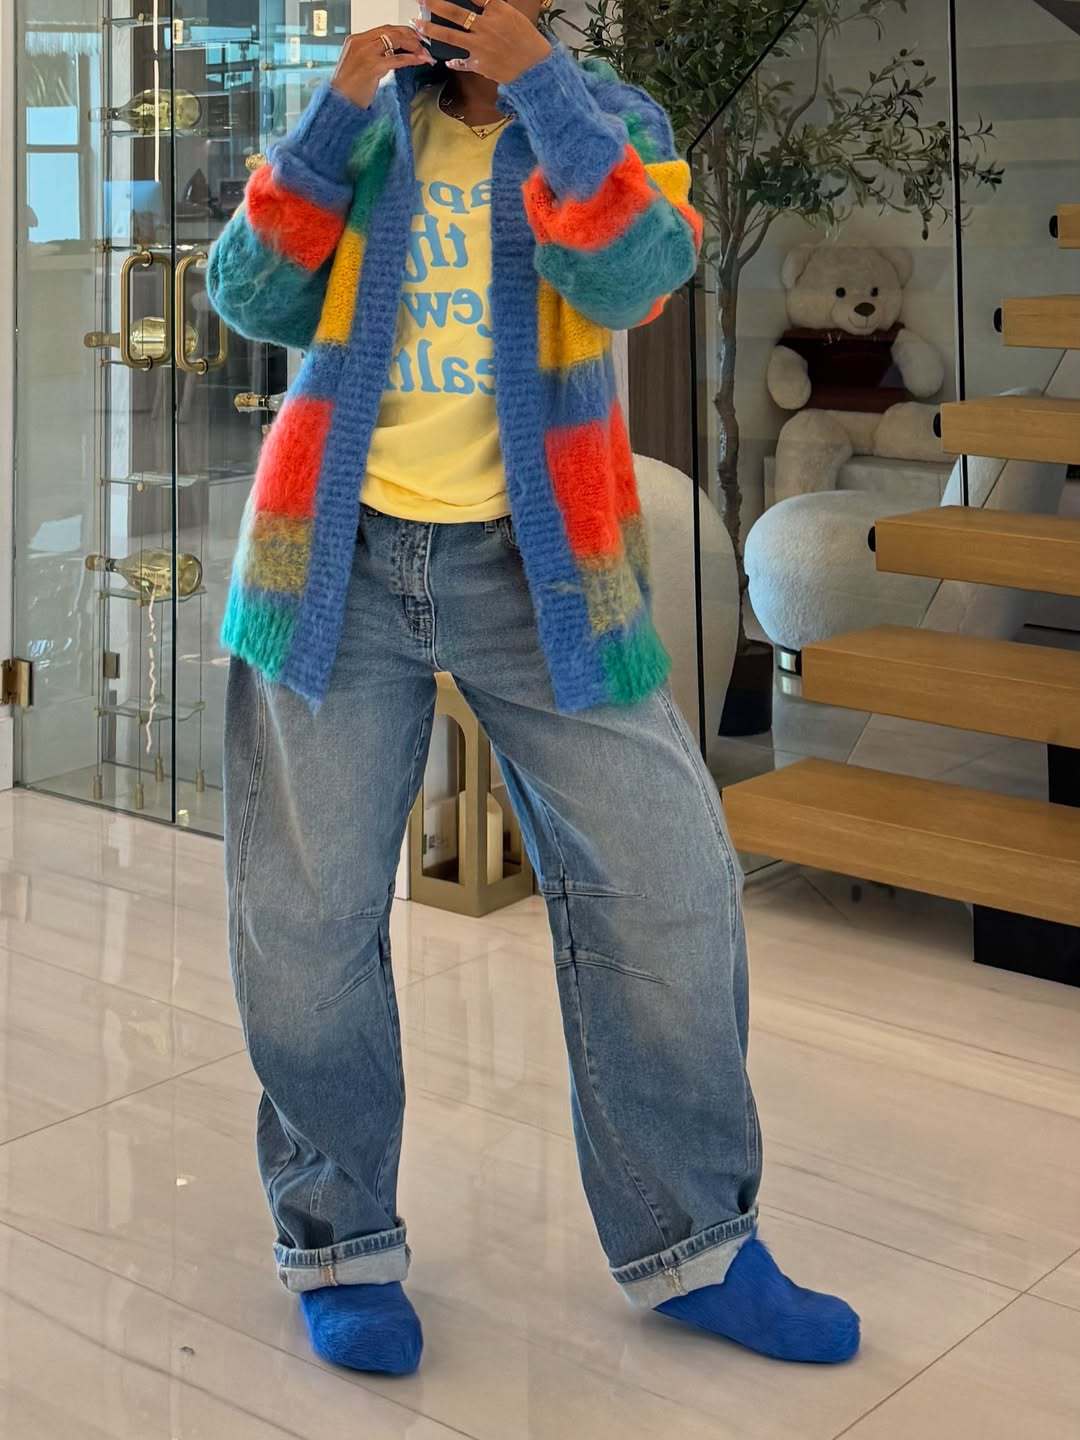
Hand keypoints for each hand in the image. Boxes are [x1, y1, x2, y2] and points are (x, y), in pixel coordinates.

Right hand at [331, 26, 432, 108]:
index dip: (401, 31)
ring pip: (395, 40)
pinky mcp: (373, 67)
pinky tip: (419, 60)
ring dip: (413, 45)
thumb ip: (372, 56)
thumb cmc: (347, 89)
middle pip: (391, 31)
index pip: (383, 29)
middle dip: (410, 36)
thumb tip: (391, 54)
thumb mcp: (357, 65)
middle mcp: (360, 43)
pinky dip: (411, 58)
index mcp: (355, 40)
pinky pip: (397, 59)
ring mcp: (366, 54)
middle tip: (422, 44)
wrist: (338, 102)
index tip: (413, 37)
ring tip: (423, 53)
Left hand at [416, 1, 550, 83]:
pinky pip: (461, 62)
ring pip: (451, 36)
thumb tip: (480, 3)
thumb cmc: (527, 39)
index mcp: (496, 11)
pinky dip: (453, 61)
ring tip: (417, 25)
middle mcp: (485, 26)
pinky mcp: (479, 64)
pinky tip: (445, 59)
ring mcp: (480, 46)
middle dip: (435, 4)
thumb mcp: (512, 16)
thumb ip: (493, 8)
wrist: (535, 67)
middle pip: (455, 13)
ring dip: (431, 30)